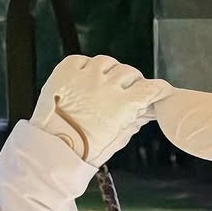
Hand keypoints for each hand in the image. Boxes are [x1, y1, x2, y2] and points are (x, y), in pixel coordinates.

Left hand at [31, 55, 171, 167]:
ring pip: (108, 62)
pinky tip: (86, 78)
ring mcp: (86, 74)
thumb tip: (143, 113)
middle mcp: (107, 85)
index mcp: (123, 104)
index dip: (158, 89)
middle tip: (128, 90)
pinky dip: (88, 66)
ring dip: (111, 71)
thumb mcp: (116, 140)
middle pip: (130, 72)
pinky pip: (83, 60)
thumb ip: (132, 123)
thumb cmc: (84, 150)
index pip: (150, 88)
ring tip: (105, 83)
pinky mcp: (67, 70)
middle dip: (133, 81)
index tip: (159, 91)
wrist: (52, 146)